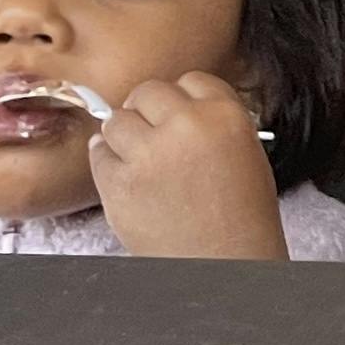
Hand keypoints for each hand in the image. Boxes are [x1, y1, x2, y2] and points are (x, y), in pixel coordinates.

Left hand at [88, 73, 286, 259]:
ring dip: (124, 138)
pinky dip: (108, 166)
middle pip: (147, 92)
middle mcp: (186, 126)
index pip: (190, 80)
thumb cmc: (241, 217)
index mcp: (226, 115)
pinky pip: (98, 156)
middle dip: (147, 113)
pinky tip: (128, 181)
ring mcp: (149, 153)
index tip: (176, 114)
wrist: (225, 264)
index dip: (181, 99)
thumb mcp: (246, 153)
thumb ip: (212, 122)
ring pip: (116, 121)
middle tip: (153, 137)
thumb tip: (173, 108)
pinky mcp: (119, 182)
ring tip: (141, 163)